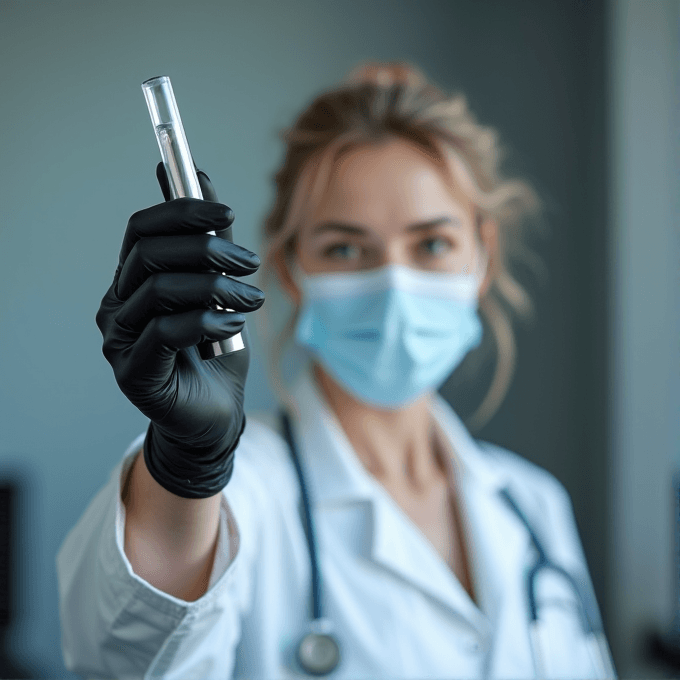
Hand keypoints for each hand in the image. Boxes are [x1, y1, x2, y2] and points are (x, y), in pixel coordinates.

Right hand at [96, 164, 264, 496]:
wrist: (216, 414)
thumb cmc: (216, 351)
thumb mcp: (221, 288)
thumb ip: (212, 240)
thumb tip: (200, 176)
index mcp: (133, 281)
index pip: (142, 229)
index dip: (182, 211)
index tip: (226, 212)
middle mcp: (117, 306)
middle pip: (149, 253)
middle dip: (206, 248)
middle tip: (249, 262)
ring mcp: (120, 340)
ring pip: (161, 290)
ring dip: (216, 287)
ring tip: (253, 298)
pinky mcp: (133, 371)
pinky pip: (168, 331)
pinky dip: (207, 320)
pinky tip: (234, 325)